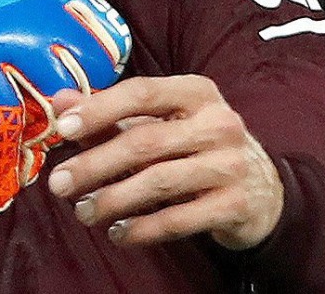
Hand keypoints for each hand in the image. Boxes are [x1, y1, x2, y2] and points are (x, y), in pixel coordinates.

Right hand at [0, 0, 132, 211]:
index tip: (91, 94)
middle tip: (62, 135)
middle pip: (82, 83)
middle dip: (76, 114)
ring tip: (33, 166)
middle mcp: (35, 14)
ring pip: (46, 111)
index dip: (100, 73)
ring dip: (39, 143)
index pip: (104, 41)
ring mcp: (3, 44)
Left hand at [47, 75, 283, 249]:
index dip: (99, 109)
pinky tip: (119, 233)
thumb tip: (61, 101)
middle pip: (144, 142)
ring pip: (159, 181)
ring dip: (113, 200)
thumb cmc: (196, 146)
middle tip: (60, 184)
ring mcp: (232, 164)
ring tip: (84, 213)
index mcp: (196, 92)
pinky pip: (180, 218)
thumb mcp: (160, 122)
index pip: (141, 93)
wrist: (264, 190)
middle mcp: (219, 123)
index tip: (63, 127)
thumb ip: (110, 113)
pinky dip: (144, 228)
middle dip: (95, 164)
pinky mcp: (237, 204)